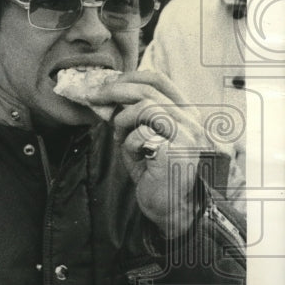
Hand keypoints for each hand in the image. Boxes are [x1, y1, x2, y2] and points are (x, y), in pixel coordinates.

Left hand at [90, 71, 208, 237]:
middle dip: (113, 90)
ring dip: (123, 121)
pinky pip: (142, 134)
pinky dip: (129, 143)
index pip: (159, 80)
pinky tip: (135, 157)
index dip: (129, 77)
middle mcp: (191, 121)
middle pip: (147, 89)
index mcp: (185, 113)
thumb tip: (104, 94)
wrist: (168, 208)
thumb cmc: (153, 172)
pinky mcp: (178, 150)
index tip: (106, 83)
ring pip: (145, 107)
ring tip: (120, 138)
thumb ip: (130, 115)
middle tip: (93, 97)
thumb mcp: (139, 136)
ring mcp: (188, 135)